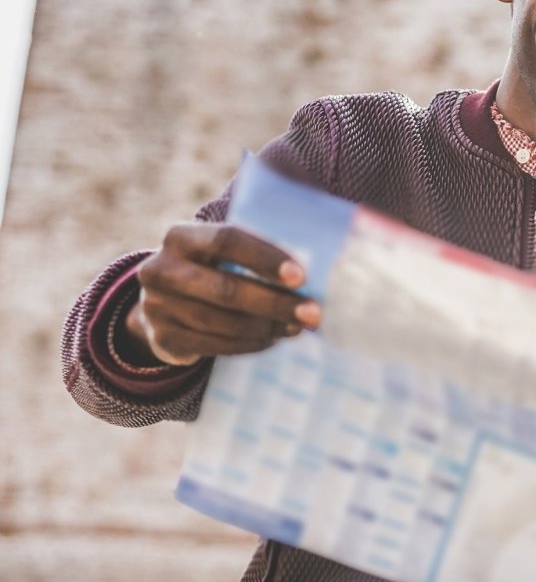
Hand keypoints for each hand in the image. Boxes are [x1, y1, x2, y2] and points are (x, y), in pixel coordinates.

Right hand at [125, 222, 319, 365]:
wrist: (165, 301)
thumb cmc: (214, 267)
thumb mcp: (224, 249)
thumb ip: (260, 242)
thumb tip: (333, 236)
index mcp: (181, 236)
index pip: (228, 240)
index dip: (266, 257)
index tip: (302, 276)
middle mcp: (161, 269)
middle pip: (226, 289)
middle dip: (275, 303)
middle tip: (313, 313)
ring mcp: (157, 306)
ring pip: (222, 322)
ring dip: (267, 327)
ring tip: (298, 326)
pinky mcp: (163, 338)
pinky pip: (215, 345)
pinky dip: (250, 344)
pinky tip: (273, 338)